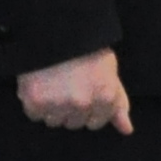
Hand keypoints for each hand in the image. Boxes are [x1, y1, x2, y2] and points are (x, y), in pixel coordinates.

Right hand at [18, 48, 134, 134]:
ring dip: (52, 109)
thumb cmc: (87, 51)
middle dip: (71, 110)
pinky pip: (34, 115)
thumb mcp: (110, 73)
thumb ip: (118, 104)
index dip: (89, 110)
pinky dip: (34, 104)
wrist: (57, 30)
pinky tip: (40, 87)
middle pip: (74, 124)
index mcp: (105, 97)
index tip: (83, 95)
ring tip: (53, 86)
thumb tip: (126, 130)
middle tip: (67, 88)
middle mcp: (83, 104)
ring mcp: (58, 104)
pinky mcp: (35, 102)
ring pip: (54, 122)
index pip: (96, 123)